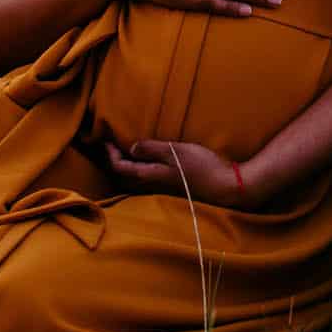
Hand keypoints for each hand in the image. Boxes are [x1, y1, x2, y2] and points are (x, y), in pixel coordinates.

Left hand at [101, 137, 251, 202]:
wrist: (226, 188)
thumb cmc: (202, 168)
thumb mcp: (176, 152)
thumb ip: (152, 149)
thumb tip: (131, 148)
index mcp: (148, 176)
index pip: (119, 167)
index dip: (110, 154)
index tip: (105, 140)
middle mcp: (151, 187)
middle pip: (124, 177)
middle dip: (114, 162)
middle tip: (110, 147)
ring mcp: (161, 191)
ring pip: (134, 181)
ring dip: (127, 168)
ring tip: (126, 154)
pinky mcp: (171, 191)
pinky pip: (146, 182)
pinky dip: (140, 172)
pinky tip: (148, 164)